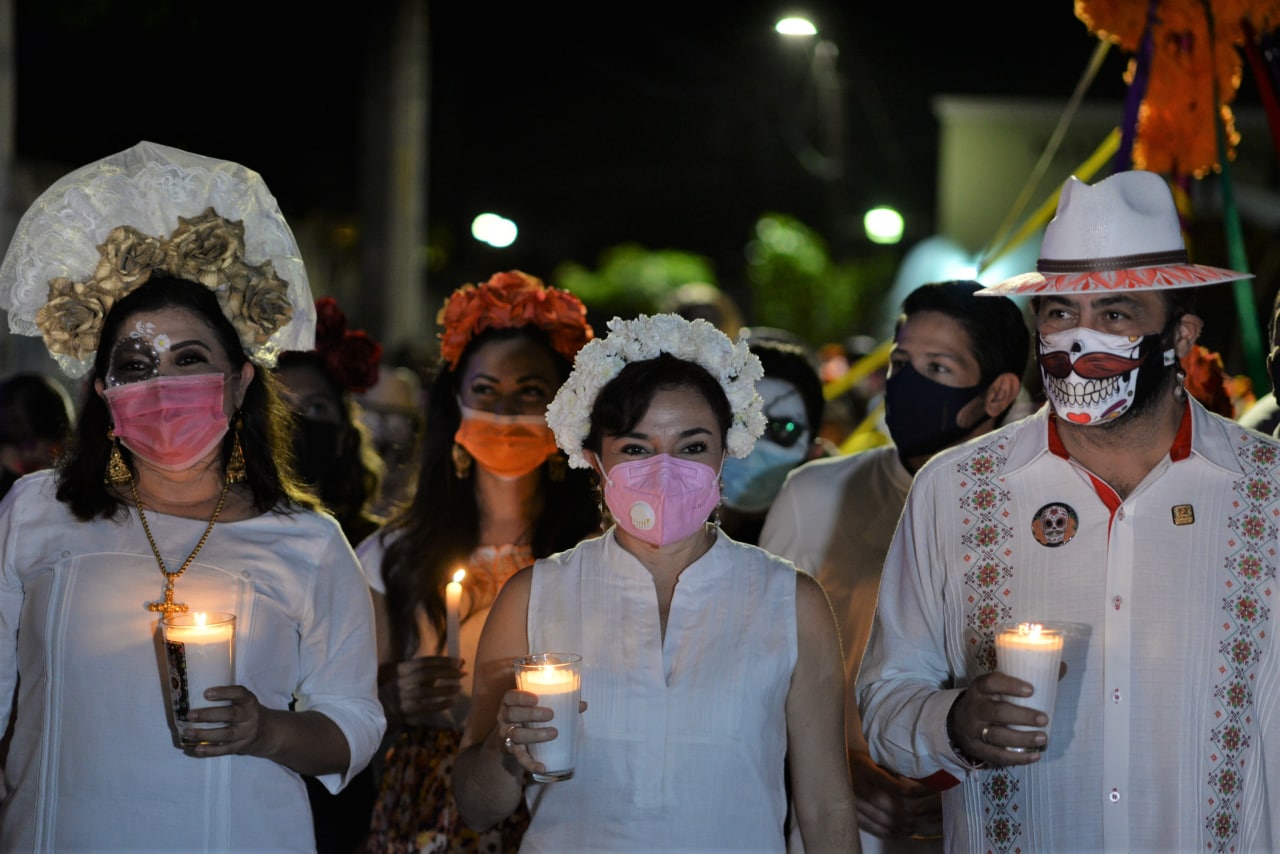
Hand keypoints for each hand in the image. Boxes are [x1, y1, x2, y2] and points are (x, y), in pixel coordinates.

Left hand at [182, 684, 267, 757]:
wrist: (268, 732)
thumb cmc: (248, 713)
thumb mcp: (245, 702)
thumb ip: (228, 698)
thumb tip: (196, 694)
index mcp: (249, 701)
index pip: (239, 693)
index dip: (223, 692)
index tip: (206, 693)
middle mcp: (250, 716)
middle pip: (230, 715)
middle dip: (208, 715)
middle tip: (190, 715)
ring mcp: (246, 733)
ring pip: (226, 734)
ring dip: (205, 734)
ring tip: (188, 732)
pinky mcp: (242, 746)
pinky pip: (225, 750)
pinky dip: (210, 750)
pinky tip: (197, 749)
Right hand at [379, 656, 463, 725]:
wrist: (370, 713)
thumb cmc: (391, 693)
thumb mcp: (401, 678)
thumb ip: (420, 673)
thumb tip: (448, 667)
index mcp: (399, 669)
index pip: (424, 662)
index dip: (443, 660)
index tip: (458, 661)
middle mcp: (399, 681)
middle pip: (427, 673)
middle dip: (447, 672)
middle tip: (463, 672)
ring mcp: (401, 696)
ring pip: (427, 690)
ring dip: (445, 688)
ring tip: (458, 687)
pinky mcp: (404, 711)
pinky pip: (426, 707)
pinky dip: (440, 704)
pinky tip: (451, 702)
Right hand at [492, 689, 586, 776]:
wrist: (515, 738)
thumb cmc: (531, 716)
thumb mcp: (539, 707)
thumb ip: (559, 704)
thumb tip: (582, 705)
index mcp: (510, 703)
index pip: (510, 697)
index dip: (521, 697)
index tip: (536, 698)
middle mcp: (505, 718)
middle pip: (513, 714)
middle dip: (531, 714)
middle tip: (550, 714)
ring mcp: (507, 735)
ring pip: (516, 735)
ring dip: (535, 735)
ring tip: (553, 733)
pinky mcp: (513, 752)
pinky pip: (520, 759)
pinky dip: (531, 763)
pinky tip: (542, 767)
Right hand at [849, 750, 942, 838]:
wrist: (835, 768)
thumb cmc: (861, 764)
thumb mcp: (874, 761)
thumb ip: (890, 772)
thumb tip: (911, 788)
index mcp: (863, 767)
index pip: (881, 777)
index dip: (896, 786)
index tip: (910, 793)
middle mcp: (855, 782)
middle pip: (876, 798)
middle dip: (896, 811)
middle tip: (912, 820)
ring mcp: (849, 797)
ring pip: (871, 814)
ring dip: (891, 824)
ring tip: (907, 829)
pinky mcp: (847, 809)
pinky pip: (864, 823)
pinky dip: (880, 830)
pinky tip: (894, 833)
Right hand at [950, 664, 1065, 765]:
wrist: (959, 722)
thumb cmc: (988, 701)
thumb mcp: (998, 687)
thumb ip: (1028, 678)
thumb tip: (1062, 667)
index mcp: (980, 688)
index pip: (991, 683)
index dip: (1010, 685)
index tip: (1031, 690)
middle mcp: (975, 708)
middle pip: (997, 712)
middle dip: (1022, 716)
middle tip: (1044, 718)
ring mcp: (974, 730)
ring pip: (997, 736)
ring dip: (1022, 739)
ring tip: (1043, 738)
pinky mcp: (977, 749)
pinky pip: (997, 756)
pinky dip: (1018, 758)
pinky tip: (1035, 756)